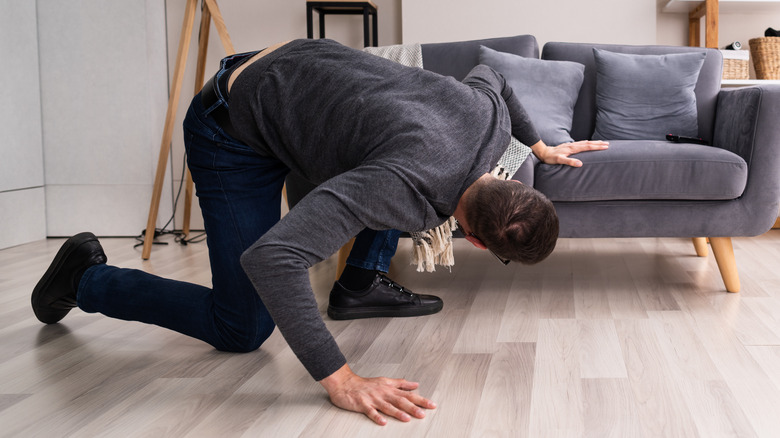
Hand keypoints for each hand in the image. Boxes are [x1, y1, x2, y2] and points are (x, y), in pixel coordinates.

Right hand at [320, 364, 436, 424]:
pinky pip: (371, 411)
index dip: (420, 399)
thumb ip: (401, 383)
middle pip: (400, 401)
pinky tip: (383, 422)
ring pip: (387, 406)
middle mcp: (383, 393)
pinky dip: (377, 416)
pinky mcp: (362, 404)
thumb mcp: (385, 381)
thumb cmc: (365, 384)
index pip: (408, 394)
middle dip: (413, 407)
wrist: (345, 383)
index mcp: (389, 389)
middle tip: (423, 414)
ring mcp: (373, 399)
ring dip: (397, 412)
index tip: (432, 405)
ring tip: (407, 418)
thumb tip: (415, 384)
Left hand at [532, 140, 608, 166]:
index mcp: (572, 148)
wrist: (544, 152)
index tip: (605, 147)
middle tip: (608, 144)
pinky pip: (581, 143)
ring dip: (594, 142)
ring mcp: (571, 145)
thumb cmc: (551, 158)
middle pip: (588, 143)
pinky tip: (589, 143)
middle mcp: (573, 145)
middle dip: (598, 144)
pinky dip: (587, 143)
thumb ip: (569, 162)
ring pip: (585, 142)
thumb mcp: (559, 161)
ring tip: (602, 142)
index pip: (587, 146)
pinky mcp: (569, 146)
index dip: (597, 147)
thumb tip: (580, 164)